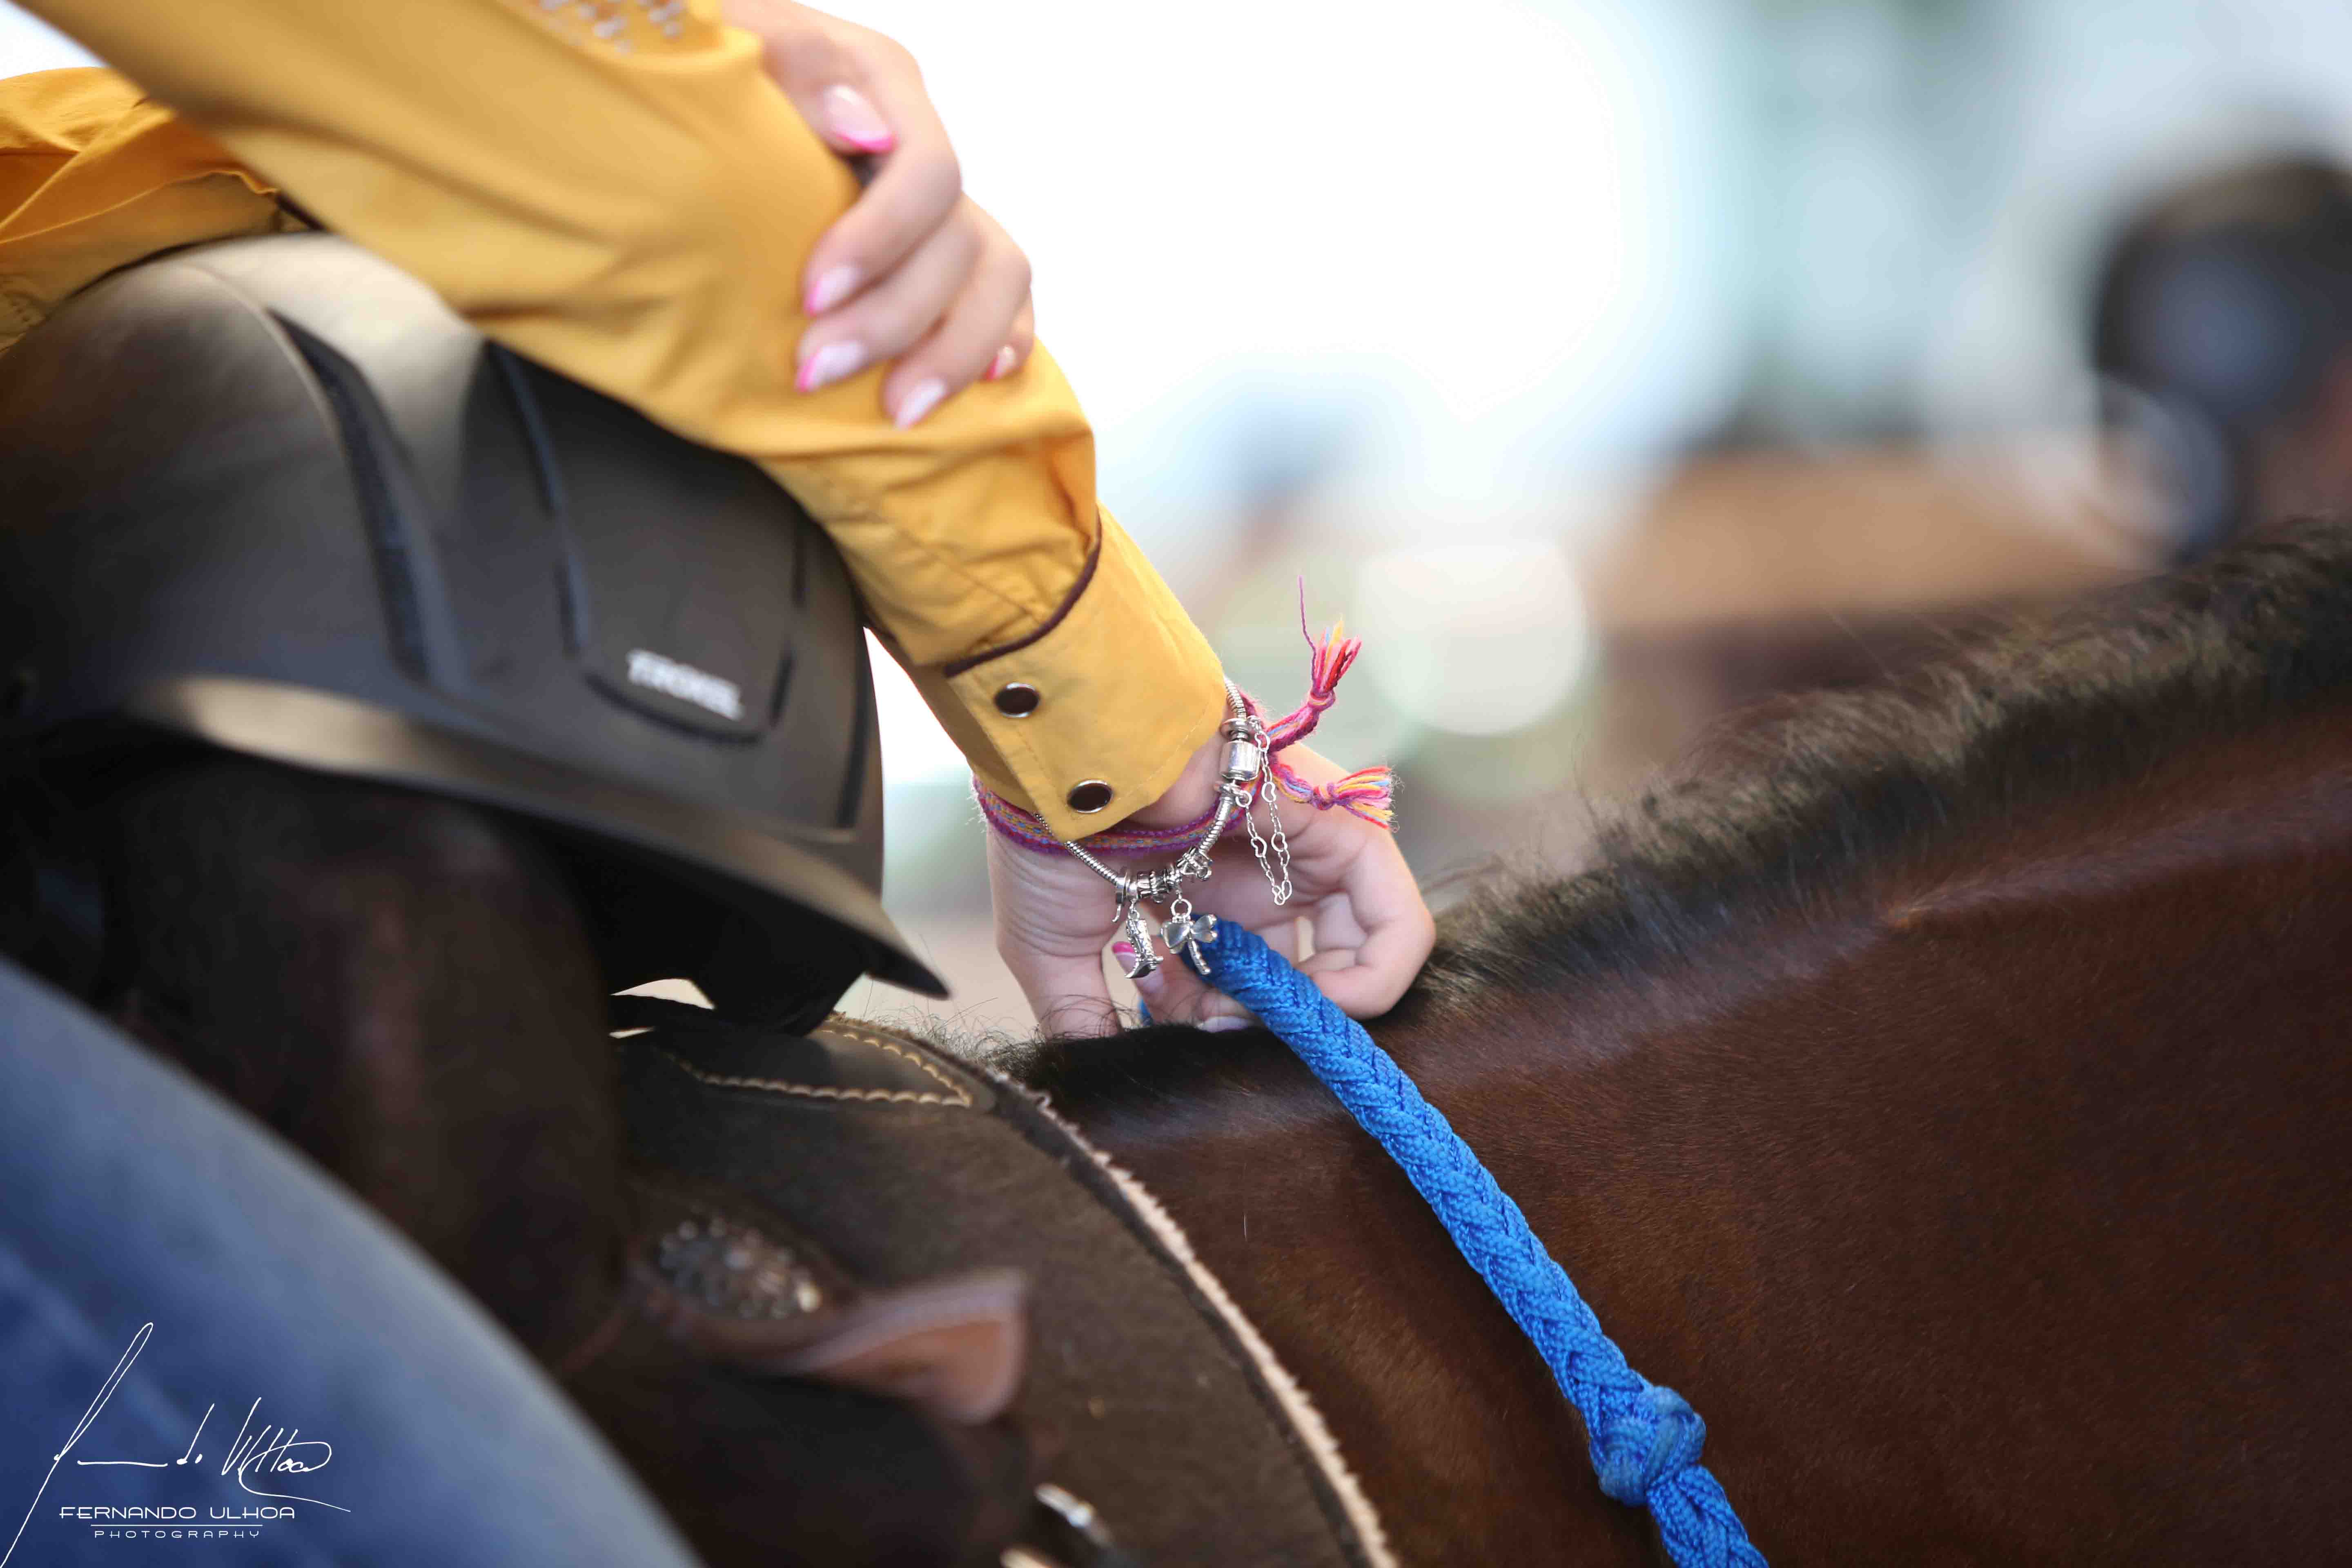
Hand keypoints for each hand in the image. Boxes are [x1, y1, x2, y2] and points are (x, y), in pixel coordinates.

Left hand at [723, 0, 1035, 425]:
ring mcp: (941, 201)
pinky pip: (1008, 297)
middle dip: (893, 318)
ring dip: (954, 351)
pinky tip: (978, 382)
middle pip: (958, 242)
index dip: (881, 239)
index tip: (812, 295)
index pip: (928, 170)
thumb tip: (863, 130)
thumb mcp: (743, 45)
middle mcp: (922, 145)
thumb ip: (802, 68)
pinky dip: (1003, 340)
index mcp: (886, 86)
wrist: (698, 97)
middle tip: (817, 370)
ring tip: (898, 412)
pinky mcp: (947, 249)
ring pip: (999, 277)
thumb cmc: (712, 71)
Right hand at [990, 736, 1435, 1037]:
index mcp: (1207, 893)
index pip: (1249, 983)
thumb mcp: (1053, 948)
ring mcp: (1309, 853)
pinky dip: (1371, 981)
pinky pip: (1397, 926)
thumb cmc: (1050, 836)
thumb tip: (1098, 1066)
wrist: (1068, 765)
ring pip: (1366, 956)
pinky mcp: (1349, 833)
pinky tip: (1310, 1000)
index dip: (1223, 1020)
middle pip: (1309, 976)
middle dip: (1269, 1019)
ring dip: (1318, 1010)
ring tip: (1260, 1012)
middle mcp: (1267, 875)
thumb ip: (1081, 1013)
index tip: (1183, 1024)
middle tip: (1222, 1023)